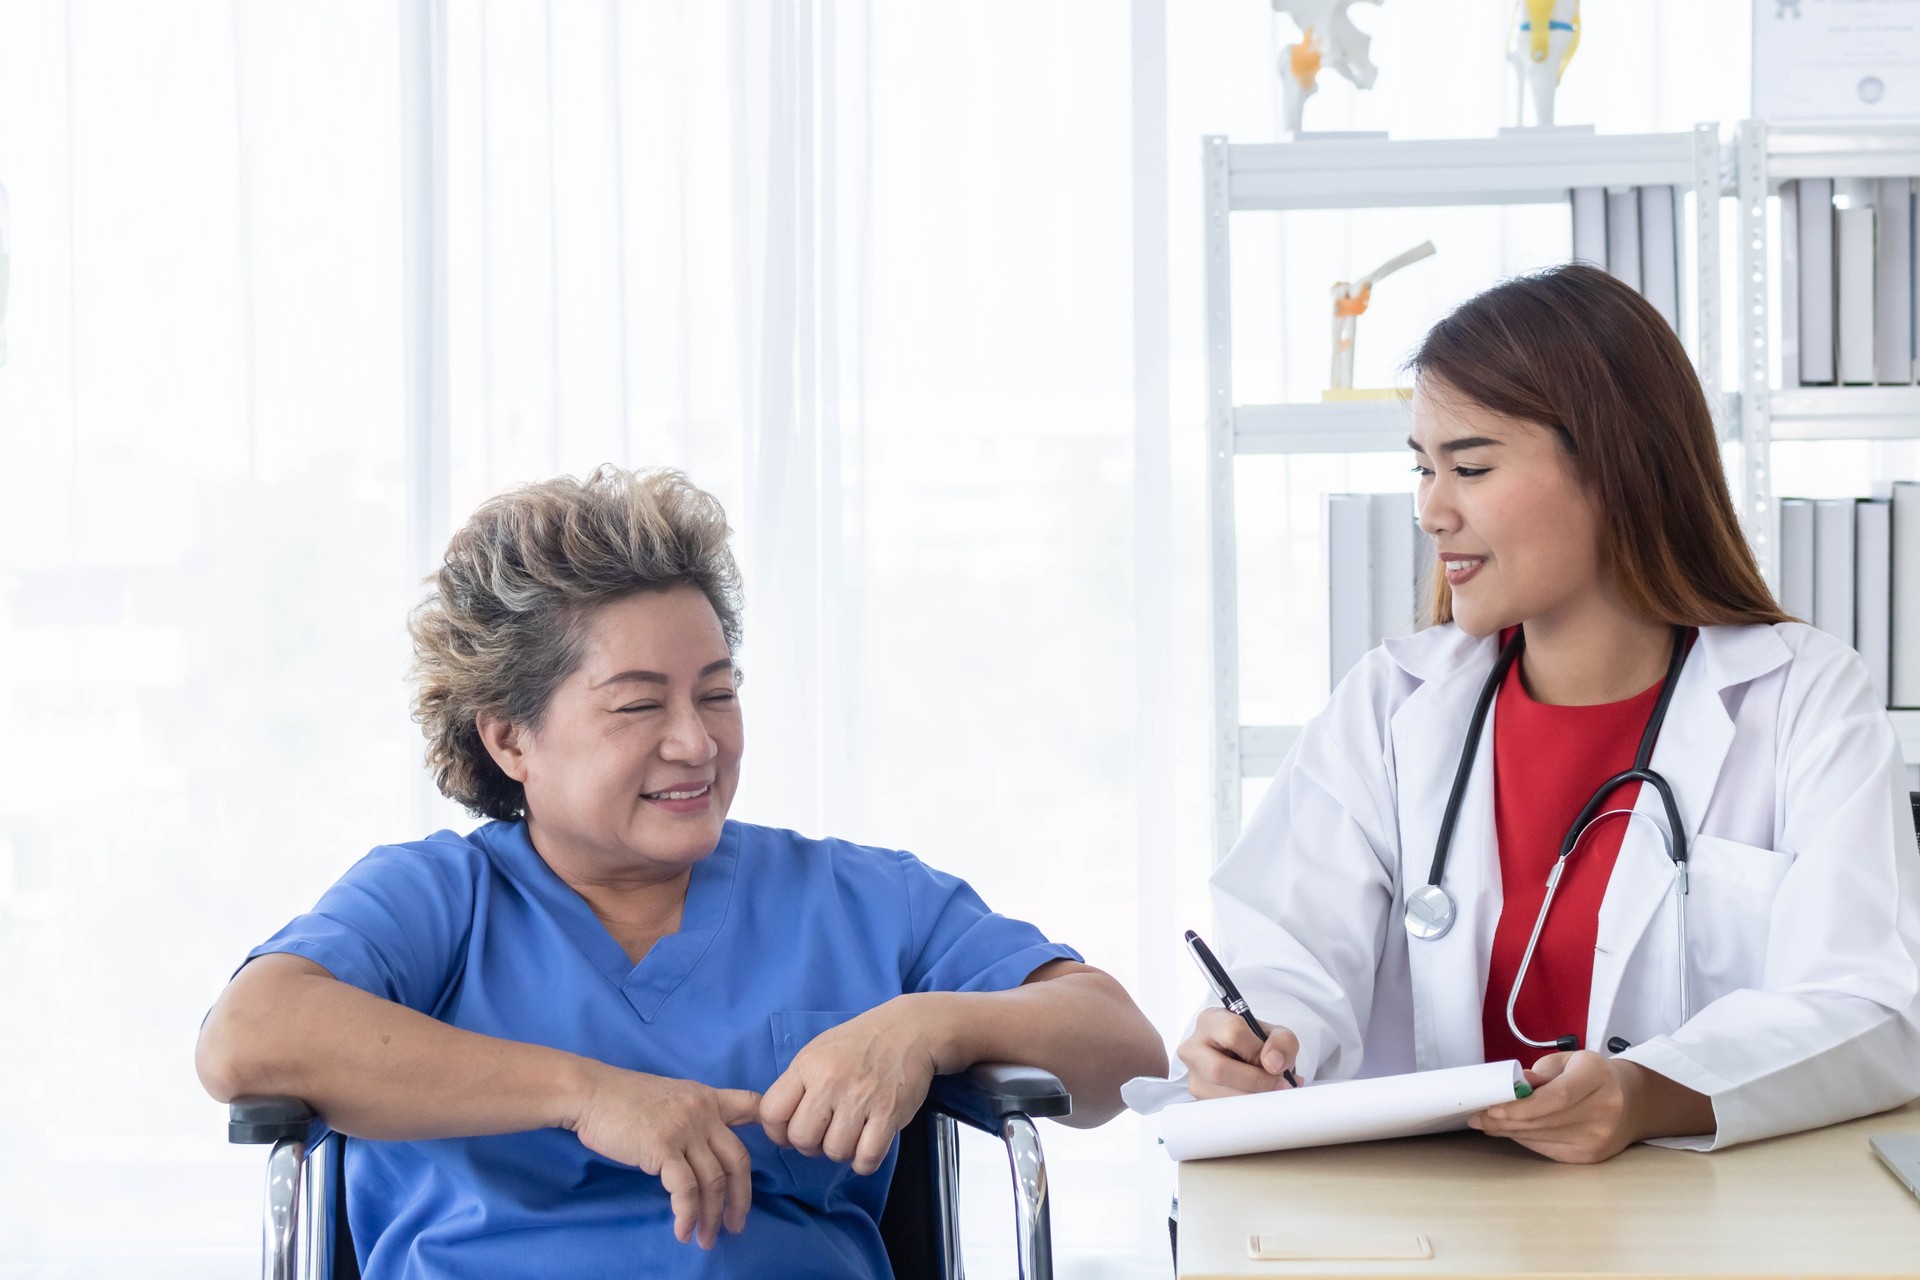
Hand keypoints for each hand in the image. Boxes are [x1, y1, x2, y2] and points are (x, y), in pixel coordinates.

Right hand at [568, 1065, 761, 1247]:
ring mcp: (685, 1129)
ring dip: (711, 1216)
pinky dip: (688, 1215)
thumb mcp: (670, 1095)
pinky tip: (683, 1231)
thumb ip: (692, 1115)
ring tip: (706, 1239)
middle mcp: (703, 1111)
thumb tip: (702, 1148)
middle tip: (736, 1225)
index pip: (752, 1105)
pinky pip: (686, 1190)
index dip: (769, 1127)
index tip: (774, 1152)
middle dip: (741, 1198)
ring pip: (714, 1181)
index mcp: (707, 1097)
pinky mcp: (663, 1147)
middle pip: (738, 1160)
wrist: (591, 1092)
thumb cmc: (623, 1099)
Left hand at [759, 998, 940, 1175]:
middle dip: (810, 1145)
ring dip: (841, 1151)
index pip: (772, 1113)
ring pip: (834, 1152)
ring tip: (850, 1134)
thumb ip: (795, 1085)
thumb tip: (771, 1120)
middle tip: (825, 1132)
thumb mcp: (817, 1051)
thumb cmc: (858, 1043)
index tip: (791, 1131)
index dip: (777, 1132)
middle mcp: (831, 1082)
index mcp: (808, 1065)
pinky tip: (866, 1148)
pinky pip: (867, 1158)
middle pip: (801, 1139)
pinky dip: (864, 1162)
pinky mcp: (889, 1114)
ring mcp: (861, 1099)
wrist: (909, 1030)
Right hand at [1176, 1008, 1299, 1098]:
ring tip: (1272, 1092)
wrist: (1246, 1059)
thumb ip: (1282, 1042)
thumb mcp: (1277, 1034)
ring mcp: (1193, 1075)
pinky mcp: (1198, 1098)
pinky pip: (1221, 1110)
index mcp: (1212, 1021)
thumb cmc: (1256, 1044)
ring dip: (1253, 1099)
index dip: (1257, 1052)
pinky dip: (1246, 1109)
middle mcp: (1194, 1047)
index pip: (1232, 1033)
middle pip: (1218, 1069)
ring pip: (1219, 1095)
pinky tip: (1258, 1099)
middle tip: (1278, 1086)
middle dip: (1254, 1082)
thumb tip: (1273, 1064)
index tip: (1274, 1065)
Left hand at [1469, 1050, 1634, 1163]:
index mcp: (1597, 1076)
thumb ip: (1540, 1072)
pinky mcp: (1590, 1155)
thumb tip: (1514, 1086)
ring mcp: (1599, 1137)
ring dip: (1508, 1131)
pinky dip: (1524, 1138)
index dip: (1523, 1105)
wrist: (1630, 1102)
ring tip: (1485, 1122)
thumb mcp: (1568, 1060)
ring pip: (1542, 1137)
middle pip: (1545, 1120)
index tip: (1493, 1107)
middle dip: (1505, 1120)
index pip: (1558, 1096)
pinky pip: (1547, 1148)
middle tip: (1477, 1115)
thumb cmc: (1591, 1076)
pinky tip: (1509, 1130)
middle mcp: (1605, 1108)